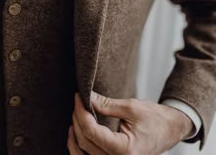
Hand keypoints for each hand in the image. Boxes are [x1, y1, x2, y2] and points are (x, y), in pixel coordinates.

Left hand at [67, 92, 193, 154]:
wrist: (171, 129)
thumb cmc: (156, 119)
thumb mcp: (131, 108)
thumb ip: (107, 105)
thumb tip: (87, 97)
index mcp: (124, 150)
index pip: (92, 132)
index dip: (81, 112)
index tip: (78, 96)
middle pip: (85, 143)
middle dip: (78, 119)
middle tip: (77, 101)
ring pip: (83, 154)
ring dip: (76, 135)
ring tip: (75, 115)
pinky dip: (81, 146)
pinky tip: (78, 131)